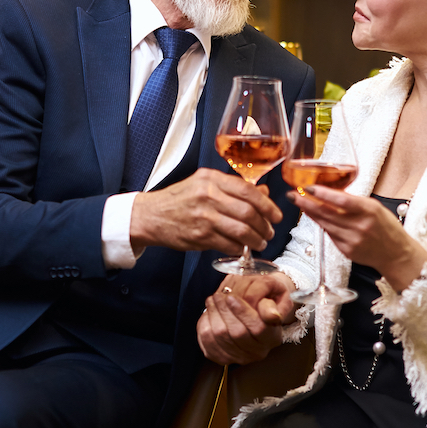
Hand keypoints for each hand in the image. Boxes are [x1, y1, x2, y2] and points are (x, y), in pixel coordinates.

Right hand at [130, 168, 281, 255]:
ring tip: (260, 242)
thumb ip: (233, 187)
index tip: (276, 214)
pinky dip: (240, 248)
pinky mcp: (199, 236)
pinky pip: (228, 244)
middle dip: (264, 225)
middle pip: (248, 212)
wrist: (150, 215)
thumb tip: (263, 192)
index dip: (267, 204)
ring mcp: (204, 217)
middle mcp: (208, 195)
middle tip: (269, 231)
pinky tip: (242, 248)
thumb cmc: (178, 199)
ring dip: (256, 239)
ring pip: (241, 230)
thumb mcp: (204, 184)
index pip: (248, 190)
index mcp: (211, 179)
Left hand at [197, 272, 296, 364]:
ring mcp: (238, 357)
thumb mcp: (270, 303)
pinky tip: (208, 313)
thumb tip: (272, 315)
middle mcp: (256, 352)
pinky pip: (207, 342)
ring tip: (212, 300)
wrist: (251, 321)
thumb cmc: (260, 308)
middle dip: (224, 310)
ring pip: (220, 337)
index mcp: (271, 339)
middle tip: (218, 295)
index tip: (231, 297)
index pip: (258, 328)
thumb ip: (269, 307)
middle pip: (237, 333)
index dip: (243, 312)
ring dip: (213, 315)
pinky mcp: (221, 358)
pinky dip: (205, 325)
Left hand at [288, 187, 426, 290]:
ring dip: (310, 212)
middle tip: (292, 194)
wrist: (396, 254)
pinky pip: (329, 234)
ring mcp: (351, 240)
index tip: (308, 187)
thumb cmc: (387, 227)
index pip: (342, 200)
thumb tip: (331, 191)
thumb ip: (353, 201)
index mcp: (369, 211)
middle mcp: (359, 226)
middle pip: (327, 212)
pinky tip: (315, 216)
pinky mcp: (346, 250)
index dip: (323, 193)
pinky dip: (321, 224)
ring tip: (299, 202)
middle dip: (306, 202)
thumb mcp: (375, 207)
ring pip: (324, 223)